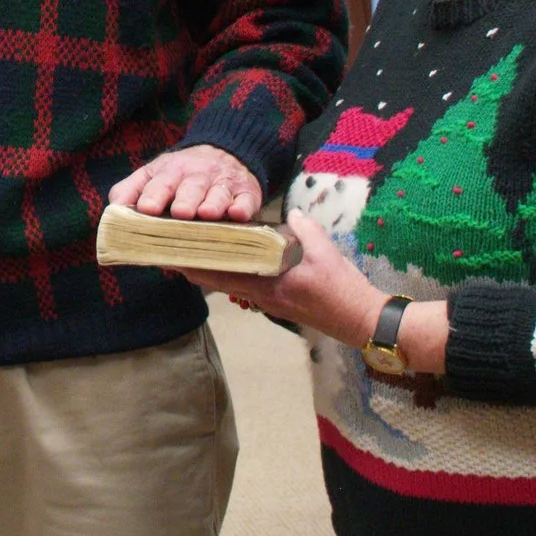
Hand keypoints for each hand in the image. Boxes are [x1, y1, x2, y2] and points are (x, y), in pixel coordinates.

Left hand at [108, 144, 263, 221]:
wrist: (224, 153)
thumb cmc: (180, 175)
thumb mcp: (153, 175)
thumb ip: (130, 190)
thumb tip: (113, 209)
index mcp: (169, 172)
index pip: (158, 183)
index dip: (153, 195)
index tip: (146, 208)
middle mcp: (196, 175)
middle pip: (190, 186)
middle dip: (185, 199)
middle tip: (180, 212)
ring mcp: (223, 183)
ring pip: (218, 192)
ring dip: (213, 203)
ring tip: (207, 214)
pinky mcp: (247, 192)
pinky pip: (246, 199)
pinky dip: (243, 207)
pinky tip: (239, 214)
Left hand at [190, 217, 451, 367]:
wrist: (361, 320)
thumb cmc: (343, 289)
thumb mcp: (325, 252)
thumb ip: (304, 229)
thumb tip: (290, 215)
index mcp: (268, 285)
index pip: (223, 275)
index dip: (197, 266)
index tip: (175, 253)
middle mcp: (262, 297)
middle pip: (221, 281)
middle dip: (197, 267)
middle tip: (174, 251)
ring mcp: (269, 302)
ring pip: (232, 285)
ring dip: (213, 271)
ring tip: (195, 253)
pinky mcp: (278, 303)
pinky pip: (247, 287)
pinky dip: (233, 275)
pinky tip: (230, 262)